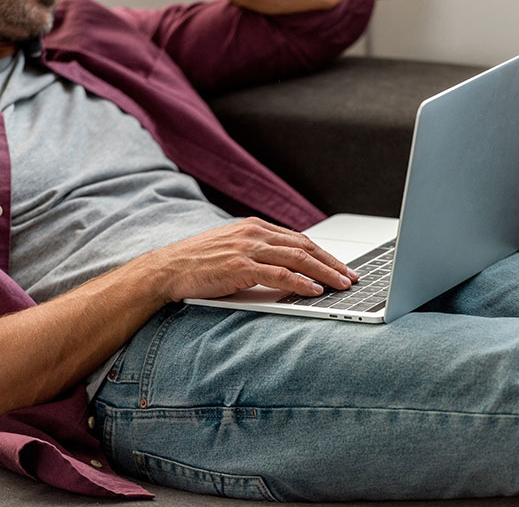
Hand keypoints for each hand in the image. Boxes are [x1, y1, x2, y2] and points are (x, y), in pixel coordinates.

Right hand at [146, 217, 358, 302]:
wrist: (167, 269)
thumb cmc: (196, 263)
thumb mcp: (231, 250)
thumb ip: (258, 254)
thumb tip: (287, 269)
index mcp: (253, 227)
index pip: (298, 239)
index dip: (323, 253)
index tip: (340, 266)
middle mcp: (254, 233)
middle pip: (304, 246)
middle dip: (332, 262)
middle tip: (351, 276)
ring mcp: (247, 248)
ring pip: (298, 258)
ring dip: (324, 273)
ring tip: (341, 285)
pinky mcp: (240, 266)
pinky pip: (279, 274)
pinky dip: (300, 283)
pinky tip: (314, 291)